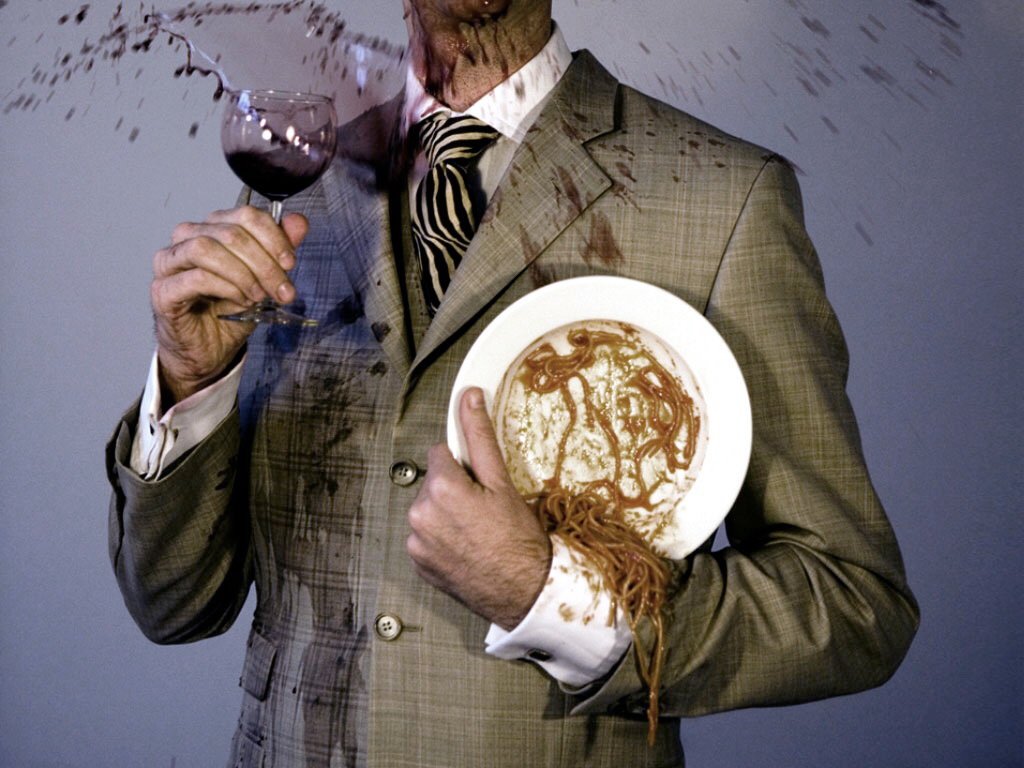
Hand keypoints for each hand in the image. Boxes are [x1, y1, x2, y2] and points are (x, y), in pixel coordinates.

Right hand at [151, 206, 308, 402]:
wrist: (208, 351)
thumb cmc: (229, 312)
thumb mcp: (263, 278)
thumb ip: (278, 249)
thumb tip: (298, 222)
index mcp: (211, 228)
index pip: (246, 215)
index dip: (274, 237)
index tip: (290, 263)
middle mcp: (186, 238)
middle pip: (230, 233)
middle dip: (264, 263)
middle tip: (281, 289)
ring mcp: (169, 263)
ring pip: (206, 248)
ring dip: (243, 274)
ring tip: (258, 296)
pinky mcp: (163, 290)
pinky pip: (196, 278)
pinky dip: (226, 288)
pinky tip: (240, 301)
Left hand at [407, 387, 551, 629]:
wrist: (524, 593)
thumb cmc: (519, 539)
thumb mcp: (502, 482)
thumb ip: (479, 435)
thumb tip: (469, 395)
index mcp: (440, 487)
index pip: (440, 453)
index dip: (464, 467)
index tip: (482, 486)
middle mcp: (419, 513)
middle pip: (433, 482)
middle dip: (454, 490)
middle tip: (485, 511)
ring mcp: (415, 542)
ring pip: (428, 509)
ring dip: (446, 514)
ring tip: (477, 533)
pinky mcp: (417, 564)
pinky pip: (425, 537)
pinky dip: (441, 539)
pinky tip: (465, 548)